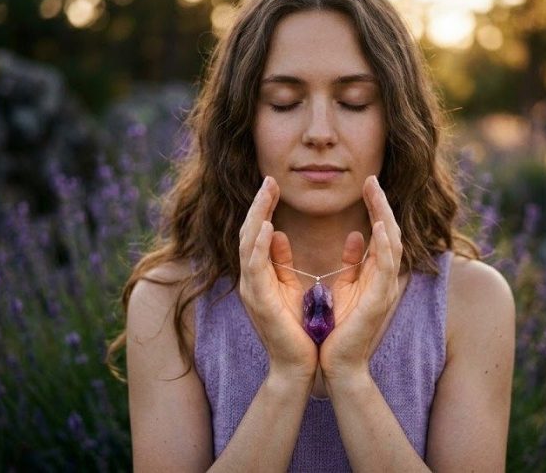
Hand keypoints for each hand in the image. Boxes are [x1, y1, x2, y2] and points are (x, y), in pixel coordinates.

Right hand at [238, 176, 317, 381]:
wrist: (298, 365)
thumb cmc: (298, 329)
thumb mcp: (291, 287)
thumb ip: (282, 262)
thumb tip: (278, 233)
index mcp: (260, 275)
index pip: (257, 234)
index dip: (262, 208)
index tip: (273, 185)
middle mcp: (251, 280)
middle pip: (249, 233)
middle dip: (258, 205)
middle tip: (269, 180)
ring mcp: (252, 290)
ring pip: (247, 245)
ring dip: (256, 217)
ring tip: (266, 192)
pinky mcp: (259, 301)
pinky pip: (254, 267)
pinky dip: (259, 246)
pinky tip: (267, 227)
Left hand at [319, 175, 403, 383]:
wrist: (336, 363)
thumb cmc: (338, 328)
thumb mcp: (343, 287)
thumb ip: (352, 263)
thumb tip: (356, 235)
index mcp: (376, 274)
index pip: (381, 233)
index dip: (377, 207)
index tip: (367, 184)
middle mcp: (385, 279)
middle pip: (389, 233)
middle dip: (381, 205)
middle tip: (371, 180)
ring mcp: (385, 289)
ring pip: (392, 244)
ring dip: (384, 216)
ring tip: (375, 191)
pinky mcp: (379, 300)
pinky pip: (386, 267)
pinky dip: (384, 244)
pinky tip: (377, 224)